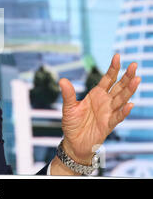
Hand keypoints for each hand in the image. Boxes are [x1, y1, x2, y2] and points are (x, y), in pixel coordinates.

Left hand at [52, 54, 139, 173]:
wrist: (74, 142)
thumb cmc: (72, 123)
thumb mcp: (68, 107)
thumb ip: (68, 94)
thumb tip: (62, 80)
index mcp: (96, 94)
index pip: (108, 79)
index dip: (113, 68)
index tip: (118, 56)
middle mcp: (105, 101)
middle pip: (119, 87)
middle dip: (126, 76)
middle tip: (134, 65)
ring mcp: (108, 112)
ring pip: (121, 99)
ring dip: (129, 90)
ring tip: (137, 79)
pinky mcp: (108, 124)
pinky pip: (118, 117)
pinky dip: (124, 111)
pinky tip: (130, 104)